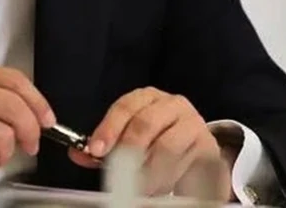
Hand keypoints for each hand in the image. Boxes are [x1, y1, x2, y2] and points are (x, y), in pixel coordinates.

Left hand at [70, 87, 231, 197]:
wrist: (197, 149)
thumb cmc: (157, 140)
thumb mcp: (129, 138)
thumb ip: (104, 145)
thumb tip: (77, 153)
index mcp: (148, 97)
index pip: (126, 107)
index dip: (109, 128)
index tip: (97, 150)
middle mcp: (172, 104)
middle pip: (146, 124)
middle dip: (128, 152)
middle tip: (118, 175)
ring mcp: (193, 124)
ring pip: (167, 147)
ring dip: (149, 172)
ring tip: (139, 188)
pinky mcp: (208, 147)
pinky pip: (185, 164)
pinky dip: (169, 179)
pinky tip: (159, 188)